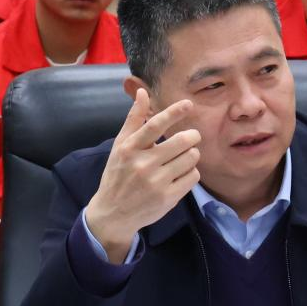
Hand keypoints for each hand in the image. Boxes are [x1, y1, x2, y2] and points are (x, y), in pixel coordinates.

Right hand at [85, 89, 200, 261]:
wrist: (113, 213)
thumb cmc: (117, 175)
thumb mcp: (120, 146)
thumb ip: (133, 119)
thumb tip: (142, 92)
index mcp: (129, 149)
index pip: (155, 125)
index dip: (174, 113)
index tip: (188, 104)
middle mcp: (142, 165)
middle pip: (182, 141)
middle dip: (192, 136)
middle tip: (190, 138)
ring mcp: (156, 183)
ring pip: (191, 158)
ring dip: (192, 155)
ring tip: (183, 158)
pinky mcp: (167, 198)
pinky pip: (193, 177)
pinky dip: (191, 172)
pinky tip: (180, 174)